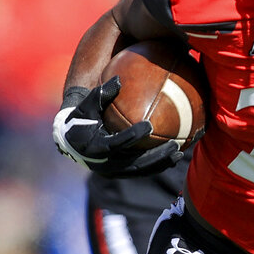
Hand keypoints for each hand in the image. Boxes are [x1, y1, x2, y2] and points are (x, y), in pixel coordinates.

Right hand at [52, 78, 183, 177]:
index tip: (149, 126)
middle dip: (156, 156)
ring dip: (161, 163)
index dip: (132, 136)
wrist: (73, 141)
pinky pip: (143, 171)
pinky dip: (159, 165)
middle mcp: (103, 164)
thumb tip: (118, 79)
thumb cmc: (82, 117)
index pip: (115, 143)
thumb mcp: (87, 105)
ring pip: (141, 170)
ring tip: (180, 153)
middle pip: (133, 163)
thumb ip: (102, 93)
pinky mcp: (121, 174)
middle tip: (174, 144)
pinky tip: (176, 157)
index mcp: (94, 147)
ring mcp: (113, 171)